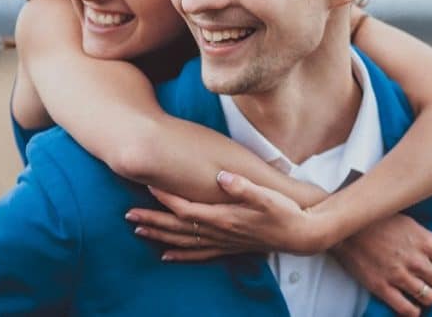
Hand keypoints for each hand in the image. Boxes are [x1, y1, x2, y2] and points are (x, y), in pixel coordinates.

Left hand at [125, 171, 329, 260]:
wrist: (303, 235)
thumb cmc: (286, 213)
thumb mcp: (268, 196)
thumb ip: (243, 187)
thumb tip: (221, 176)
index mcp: (225, 218)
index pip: (186, 209)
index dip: (166, 198)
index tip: (149, 185)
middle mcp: (219, 233)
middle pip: (177, 228)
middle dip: (152, 221)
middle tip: (128, 214)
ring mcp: (223, 243)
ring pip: (184, 242)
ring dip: (159, 237)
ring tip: (138, 231)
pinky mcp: (229, 247)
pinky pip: (199, 255)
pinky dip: (181, 255)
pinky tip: (167, 255)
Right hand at [331, 214, 431, 316]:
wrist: (347, 228)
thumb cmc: (379, 222)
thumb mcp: (409, 223)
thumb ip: (426, 239)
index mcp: (424, 241)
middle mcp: (415, 259)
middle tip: (428, 281)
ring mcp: (398, 274)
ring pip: (429, 298)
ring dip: (426, 297)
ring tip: (419, 292)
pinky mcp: (382, 287)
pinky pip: (406, 309)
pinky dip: (412, 311)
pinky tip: (410, 306)